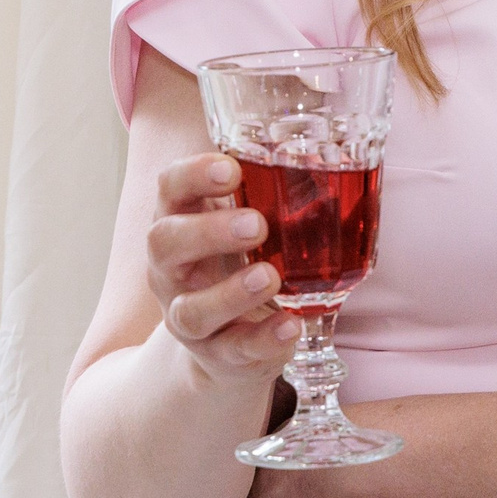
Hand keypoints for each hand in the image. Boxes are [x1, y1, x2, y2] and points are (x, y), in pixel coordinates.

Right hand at [146, 153, 302, 386]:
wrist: (229, 341)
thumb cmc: (241, 260)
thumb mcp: (244, 219)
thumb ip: (270, 187)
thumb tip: (332, 142)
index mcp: (181, 221)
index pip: (169, 188)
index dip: (192, 175)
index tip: (230, 168)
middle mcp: (171, 270)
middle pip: (165, 244)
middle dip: (208, 232)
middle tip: (256, 224)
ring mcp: (188, 316)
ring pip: (190, 309)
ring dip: (231, 293)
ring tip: (270, 277)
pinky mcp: (217, 355)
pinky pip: (233, 350)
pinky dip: (262, 339)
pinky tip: (289, 325)